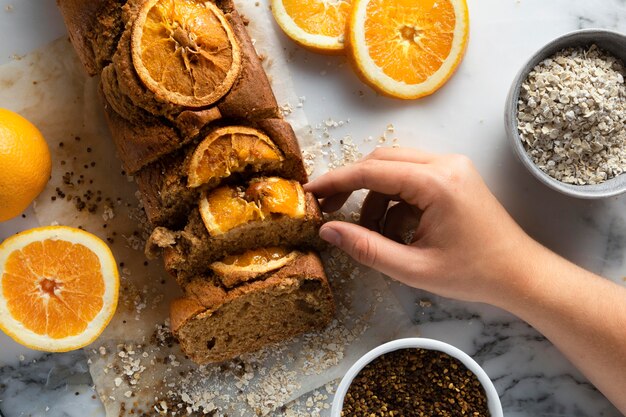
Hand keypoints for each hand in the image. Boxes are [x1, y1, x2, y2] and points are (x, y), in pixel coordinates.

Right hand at [305, 148, 536, 304]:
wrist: (520, 274)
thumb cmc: (473, 274)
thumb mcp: (413, 269)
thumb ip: (366, 248)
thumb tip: (328, 231)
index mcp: (436, 182)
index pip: (372, 170)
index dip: (336, 181)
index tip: (309, 192)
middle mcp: (444, 163)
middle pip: (381, 161)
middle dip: (352, 184)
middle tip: (329, 211)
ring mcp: (451, 166)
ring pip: (394, 168)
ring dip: (374, 197)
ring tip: (371, 234)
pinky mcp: (453, 176)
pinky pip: (410, 178)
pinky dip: (394, 201)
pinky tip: (394, 231)